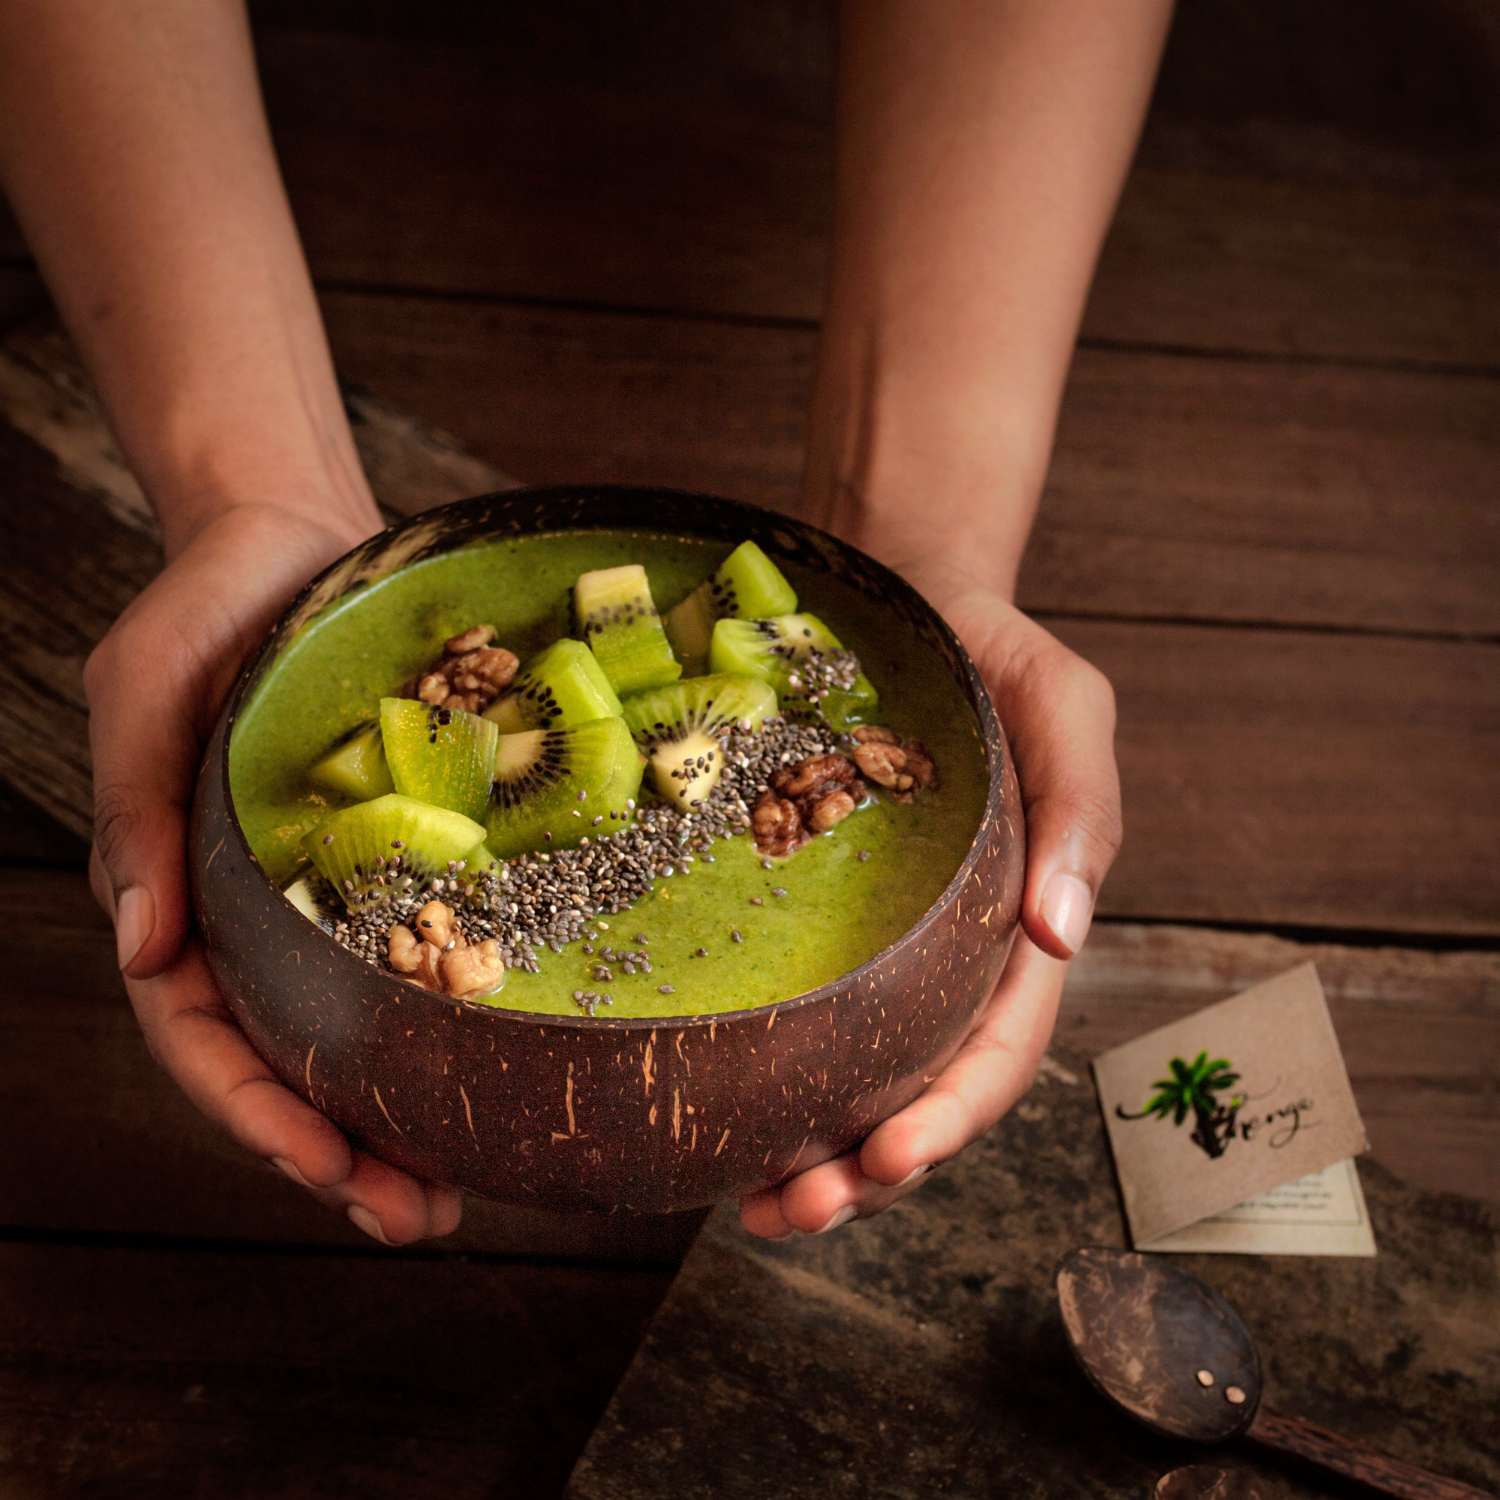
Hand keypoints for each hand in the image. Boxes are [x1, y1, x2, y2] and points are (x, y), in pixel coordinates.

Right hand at [85, 502, 462, 1244]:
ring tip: (462, 1194)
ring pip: (357, 1027)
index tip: (323, 1167)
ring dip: (400, 1116)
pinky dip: (448, 1020)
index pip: (202, 1031)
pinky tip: (501, 1068)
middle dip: (339, 1150)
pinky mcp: (406, 853)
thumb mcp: (142, 690)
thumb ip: (134, 809)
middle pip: (287, 1057)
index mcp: (183, 888)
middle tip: (416, 1219)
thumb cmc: (205, 605)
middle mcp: (257, 908)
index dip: (254, 1108)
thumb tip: (140, 946)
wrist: (297, 538)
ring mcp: (331, 889)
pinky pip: (424, 949)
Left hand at [739, 580, 1120, 1237]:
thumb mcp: (1065, 705)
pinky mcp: (811, 915)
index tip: (890, 1160)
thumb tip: (1062, 934)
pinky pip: (794, 1008)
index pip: (997, 1048)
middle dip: (867, 1168)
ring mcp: (877, 943)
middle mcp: (945, 954)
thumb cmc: (993, 654)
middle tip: (796, 1212)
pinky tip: (713, 1109)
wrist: (904, 603)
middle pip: (917, 1088)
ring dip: (810, 1152)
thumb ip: (1083, 808)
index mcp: (1013, 925)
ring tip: (750, 1205)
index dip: (951, 1115)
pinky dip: (762, 1071)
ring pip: (852, 1073)